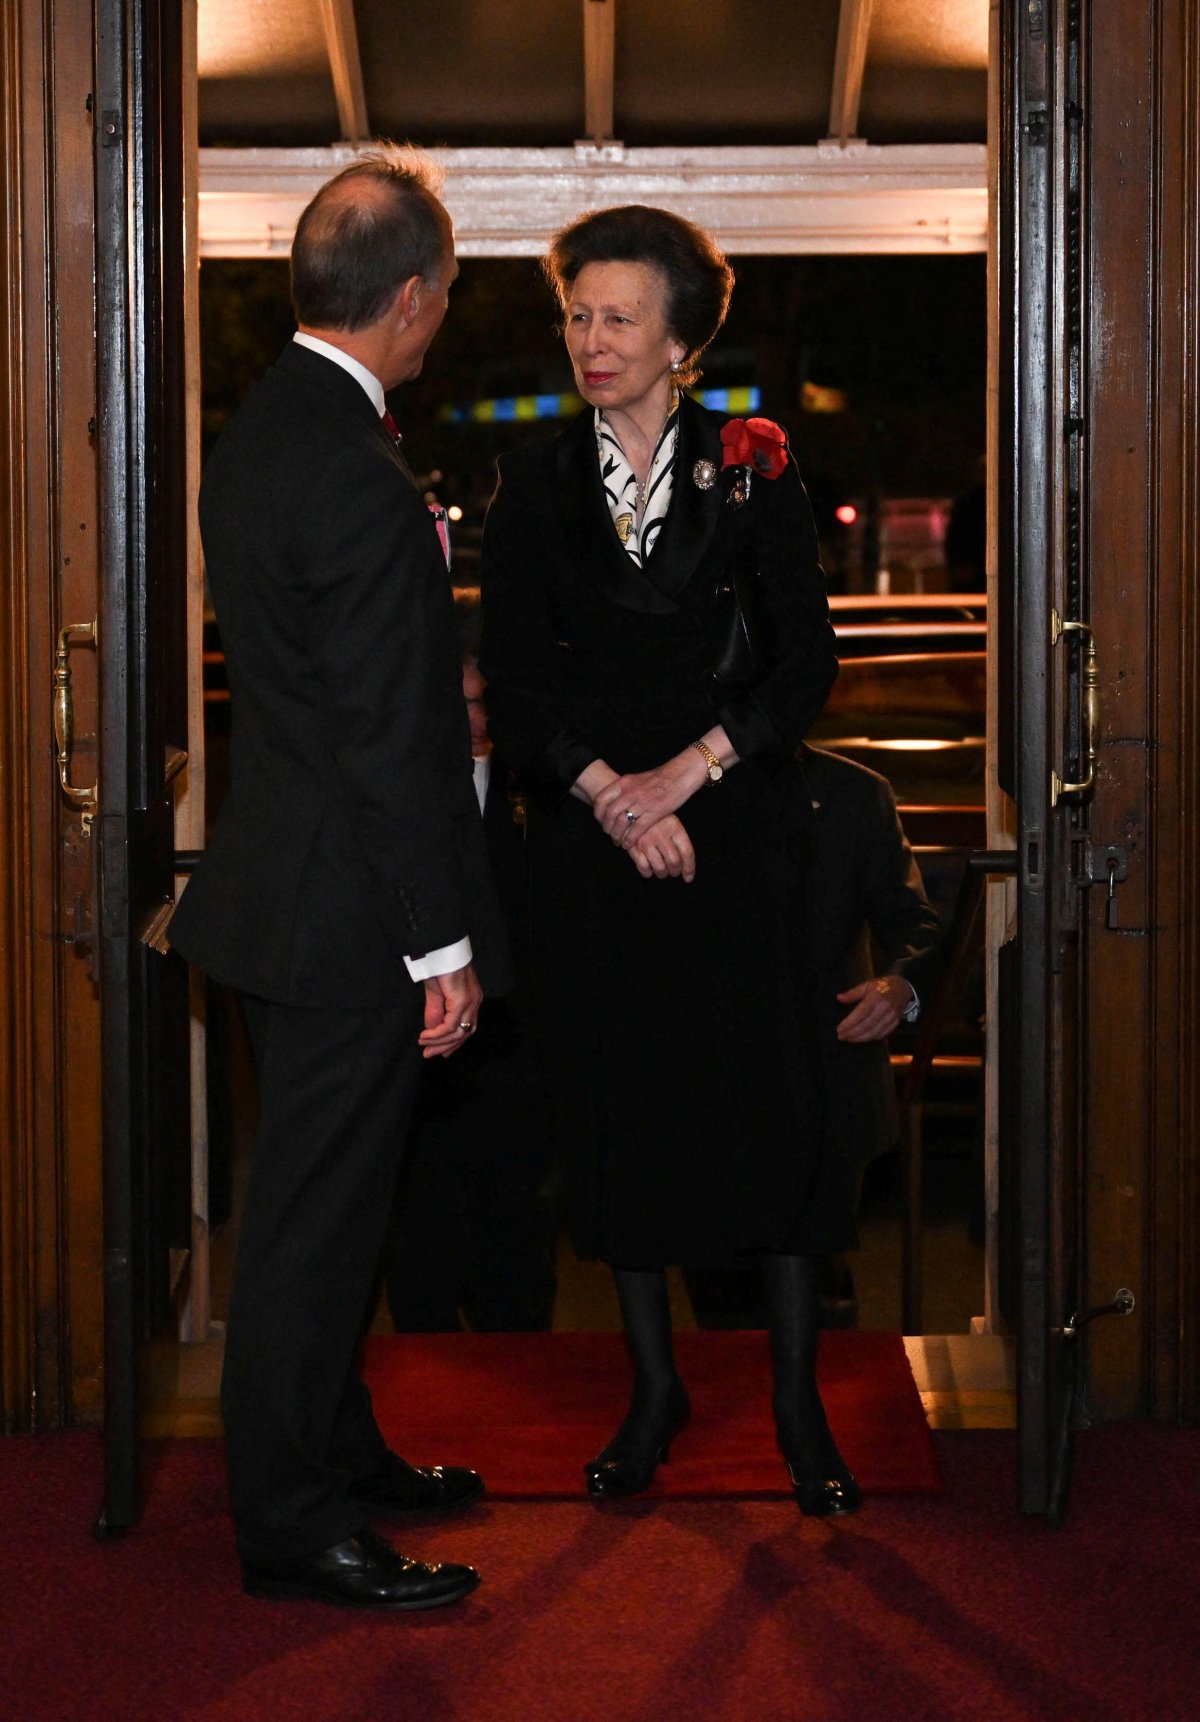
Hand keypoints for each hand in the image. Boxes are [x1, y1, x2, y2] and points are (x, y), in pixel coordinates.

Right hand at [419, 963, 483, 1058]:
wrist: (442, 948)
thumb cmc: (440, 965)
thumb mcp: (435, 992)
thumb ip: (435, 1011)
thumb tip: (432, 1029)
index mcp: (471, 1000)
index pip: (467, 1028)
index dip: (454, 1042)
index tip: (440, 1052)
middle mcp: (475, 1002)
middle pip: (465, 1033)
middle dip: (446, 1046)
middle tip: (429, 1055)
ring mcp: (471, 1002)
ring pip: (458, 1032)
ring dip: (439, 1042)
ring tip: (423, 1045)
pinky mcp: (463, 1000)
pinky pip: (450, 1025)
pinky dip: (437, 1034)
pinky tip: (426, 1036)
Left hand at [592, 751, 706, 844]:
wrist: (680, 775)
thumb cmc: (660, 778)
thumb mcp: (637, 779)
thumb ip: (625, 789)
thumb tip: (615, 801)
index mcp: (624, 782)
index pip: (601, 799)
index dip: (598, 813)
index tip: (600, 821)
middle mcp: (630, 792)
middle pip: (610, 814)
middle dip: (607, 828)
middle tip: (609, 834)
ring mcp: (642, 802)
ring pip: (621, 823)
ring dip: (617, 835)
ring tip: (618, 842)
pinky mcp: (654, 812)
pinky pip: (636, 829)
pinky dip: (630, 839)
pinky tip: (628, 844)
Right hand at [628, 814, 695, 881]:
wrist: (631, 811)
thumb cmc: (655, 819)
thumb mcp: (671, 822)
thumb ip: (679, 841)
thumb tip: (686, 866)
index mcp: (674, 827)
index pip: (687, 852)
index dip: (689, 868)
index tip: (688, 877)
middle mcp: (661, 835)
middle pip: (674, 862)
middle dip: (675, 872)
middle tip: (674, 872)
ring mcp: (646, 842)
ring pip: (660, 868)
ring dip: (662, 874)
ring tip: (662, 871)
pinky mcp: (633, 847)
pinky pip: (644, 868)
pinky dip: (648, 873)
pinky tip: (649, 869)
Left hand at [835, 976, 912, 1042]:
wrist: (902, 988)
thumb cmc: (881, 986)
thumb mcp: (866, 985)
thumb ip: (853, 993)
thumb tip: (839, 998)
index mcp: (877, 997)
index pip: (861, 1013)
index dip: (850, 1022)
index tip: (839, 1028)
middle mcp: (885, 1008)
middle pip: (867, 1024)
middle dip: (852, 1033)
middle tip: (841, 1036)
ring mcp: (892, 1016)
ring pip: (875, 1032)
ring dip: (860, 1038)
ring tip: (849, 1039)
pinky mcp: (895, 1022)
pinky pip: (883, 1034)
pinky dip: (871, 1038)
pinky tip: (862, 1038)